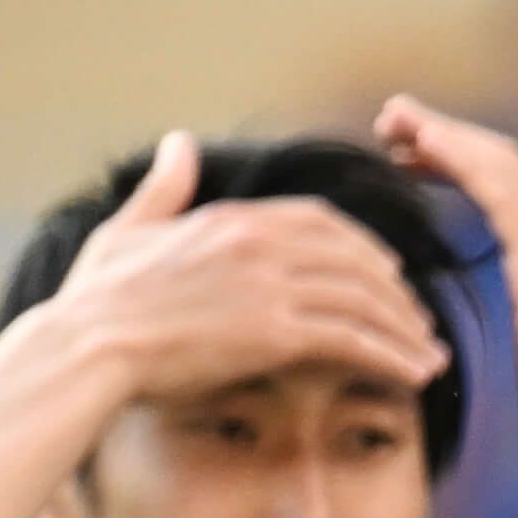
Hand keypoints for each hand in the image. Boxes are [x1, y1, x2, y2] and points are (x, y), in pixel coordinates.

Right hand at [37, 128, 449, 411]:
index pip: (322, 222)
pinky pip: (355, 340)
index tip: (388, 271)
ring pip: (364, 300)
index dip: (363, 247)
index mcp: (232, 219)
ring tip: (430, 354)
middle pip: (356, 260)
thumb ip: (165, 188)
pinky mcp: (275, 331)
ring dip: (405, 329)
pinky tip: (417, 375)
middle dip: (395, 291)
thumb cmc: (96, 298)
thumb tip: (179, 142)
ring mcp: (270, 285)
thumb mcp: (128, 228)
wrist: (86, 346)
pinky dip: (393, 355)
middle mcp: (259, 244)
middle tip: (419, 318)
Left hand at [375, 95, 517, 463]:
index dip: (459, 154)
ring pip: (501, 163)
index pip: (509, 181)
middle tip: (391, 115)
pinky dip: (458, 159)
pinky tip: (419, 147)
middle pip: (505, 159)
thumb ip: (514, 306)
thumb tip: (484, 307)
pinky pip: (498, 191)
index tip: (409, 149)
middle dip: (446, 130)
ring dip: (444, 133)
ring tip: (394, 117)